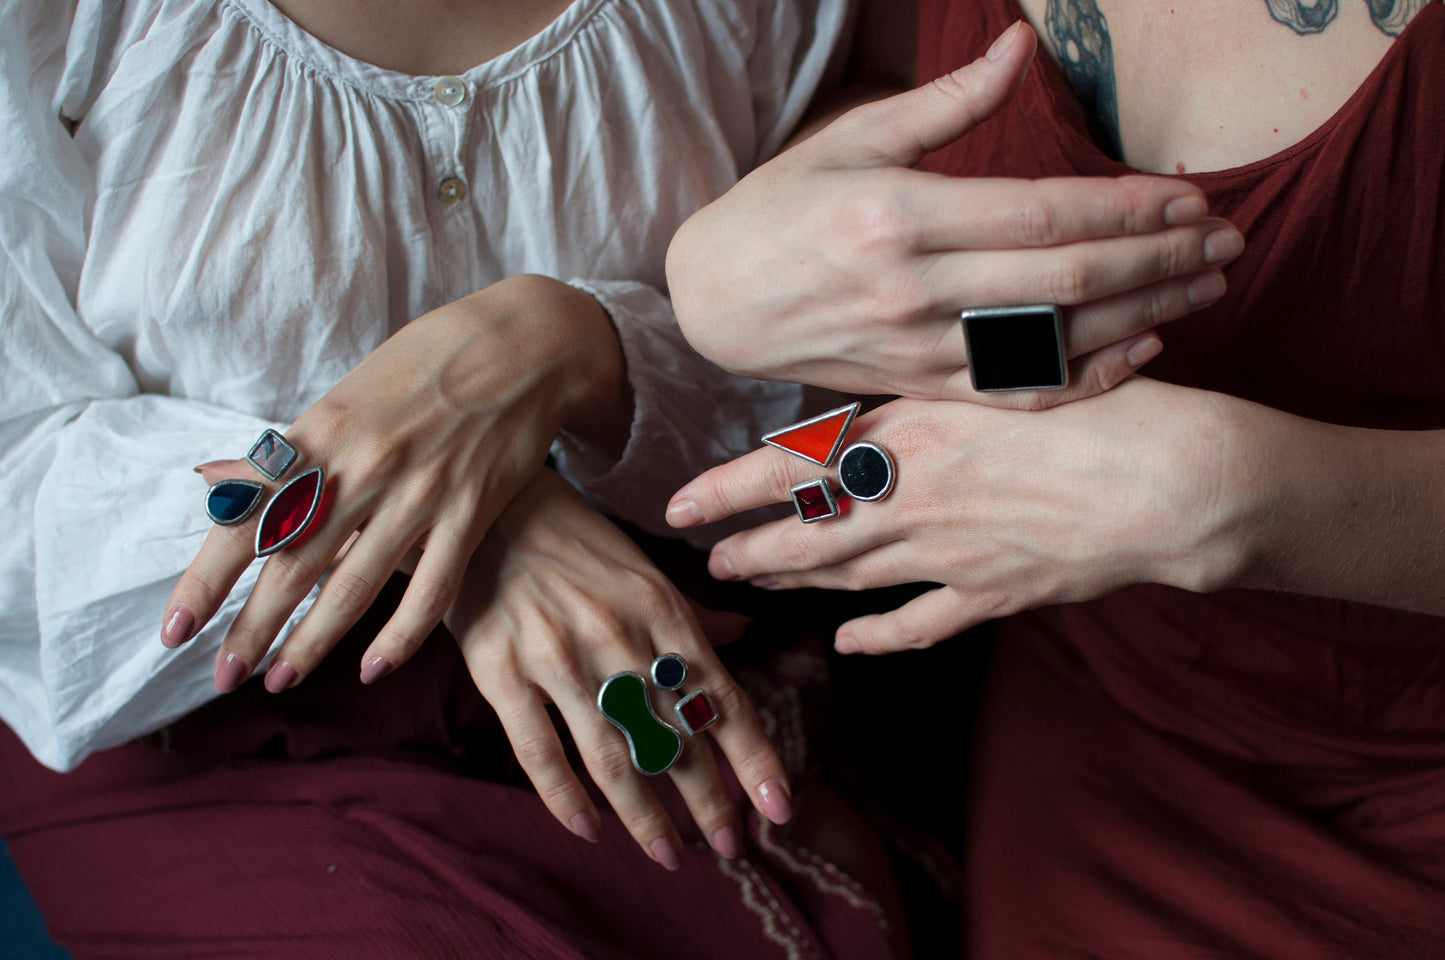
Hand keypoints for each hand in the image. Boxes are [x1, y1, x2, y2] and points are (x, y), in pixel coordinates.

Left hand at [162, 275, 630, 692]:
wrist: (524, 341)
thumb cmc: (429, 361)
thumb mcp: (348, 393)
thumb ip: (293, 450)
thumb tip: (221, 483)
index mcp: (323, 431)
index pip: (248, 518)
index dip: (206, 580)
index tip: (176, 630)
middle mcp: (364, 465)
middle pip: (292, 564)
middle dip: (251, 628)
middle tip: (223, 676)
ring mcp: (421, 491)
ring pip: (354, 586)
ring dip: (311, 643)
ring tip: (280, 680)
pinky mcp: (473, 510)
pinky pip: (433, 587)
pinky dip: (401, 635)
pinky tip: (373, 668)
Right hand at [446, 469, 791, 866]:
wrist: (483, 508)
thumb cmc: (571, 540)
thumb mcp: (640, 568)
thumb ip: (691, 614)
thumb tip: (744, 635)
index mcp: (660, 610)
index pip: (721, 697)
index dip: (753, 758)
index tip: (778, 809)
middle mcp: (618, 637)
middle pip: (675, 738)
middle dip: (708, 802)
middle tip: (729, 849)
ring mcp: (558, 657)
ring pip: (614, 757)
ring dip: (645, 817)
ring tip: (667, 855)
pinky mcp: (501, 672)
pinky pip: (540, 751)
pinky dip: (565, 798)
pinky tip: (588, 830)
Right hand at [665, 21, 1243, 408]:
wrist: (713, 304)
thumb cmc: (777, 212)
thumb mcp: (850, 141)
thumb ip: (944, 103)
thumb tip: (1020, 44)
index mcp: (899, 215)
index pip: (1040, 213)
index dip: (1127, 207)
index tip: (1191, 199)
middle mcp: (913, 288)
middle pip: (1064, 278)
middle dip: (1158, 259)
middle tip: (1228, 243)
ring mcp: (915, 347)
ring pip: (1051, 338)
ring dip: (1141, 316)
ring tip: (1205, 291)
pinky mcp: (915, 386)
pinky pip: (1014, 391)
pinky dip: (1082, 377)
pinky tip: (1140, 354)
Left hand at [668, 382, 1249, 652]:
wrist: (1169, 477)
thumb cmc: (1095, 402)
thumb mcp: (996, 375)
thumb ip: (929, 397)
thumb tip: (874, 405)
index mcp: (910, 433)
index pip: (791, 465)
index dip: (728, 490)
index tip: (679, 504)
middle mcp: (912, 496)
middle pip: (807, 530)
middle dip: (749, 548)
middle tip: (708, 562)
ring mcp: (947, 552)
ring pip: (848, 574)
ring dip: (796, 582)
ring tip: (757, 585)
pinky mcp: (990, 593)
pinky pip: (919, 622)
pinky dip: (880, 636)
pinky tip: (850, 645)